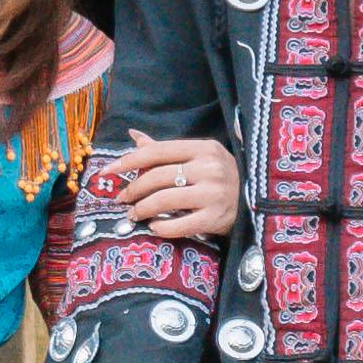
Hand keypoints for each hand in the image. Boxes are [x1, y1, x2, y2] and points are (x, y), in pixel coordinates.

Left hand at [109, 136, 241, 243]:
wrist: (255, 201)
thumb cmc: (220, 176)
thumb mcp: (199, 157)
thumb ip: (165, 149)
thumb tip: (134, 135)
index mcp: (203, 148)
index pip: (157, 151)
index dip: (128, 161)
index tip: (107, 171)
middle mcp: (210, 168)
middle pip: (158, 177)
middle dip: (133, 190)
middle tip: (122, 200)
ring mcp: (215, 193)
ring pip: (165, 200)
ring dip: (142, 209)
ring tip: (134, 215)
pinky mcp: (217, 218)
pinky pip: (180, 225)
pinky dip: (161, 227)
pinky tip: (154, 227)